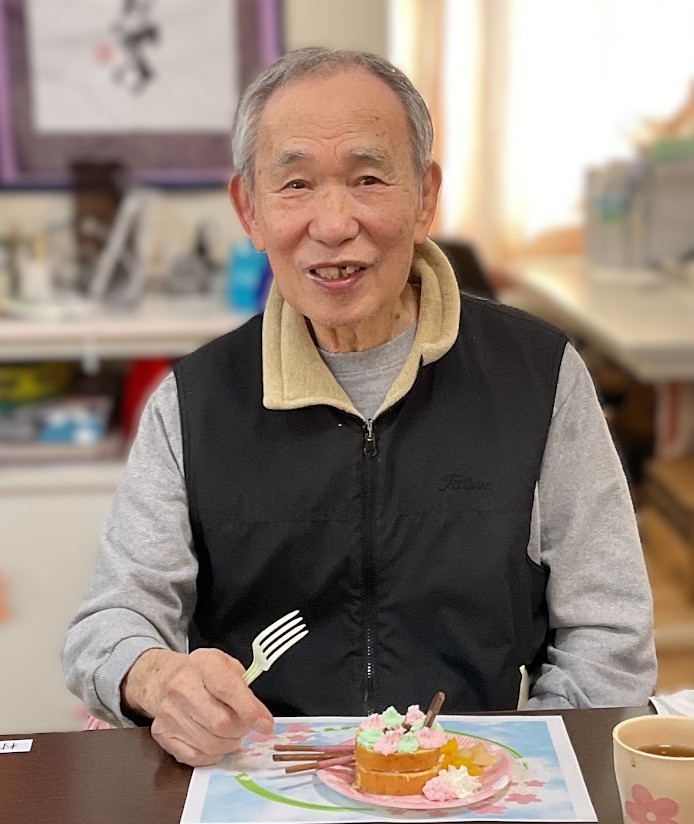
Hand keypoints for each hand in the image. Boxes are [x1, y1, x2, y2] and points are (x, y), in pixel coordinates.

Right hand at [121, 647, 273, 766]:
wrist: (165, 680)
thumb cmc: (203, 674)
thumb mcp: (227, 667)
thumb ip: (245, 688)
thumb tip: (260, 718)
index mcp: (203, 664)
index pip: (228, 690)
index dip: (250, 711)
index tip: (265, 725)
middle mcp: (181, 688)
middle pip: (220, 723)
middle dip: (240, 730)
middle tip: (244, 725)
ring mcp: (169, 713)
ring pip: (209, 744)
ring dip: (228, 743)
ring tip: (229, 732)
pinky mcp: (162, 734)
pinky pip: (195, 757)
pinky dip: (212, 754)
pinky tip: (214, 740)